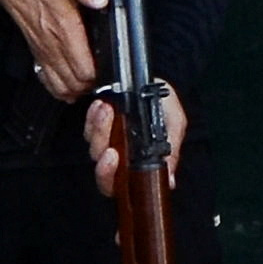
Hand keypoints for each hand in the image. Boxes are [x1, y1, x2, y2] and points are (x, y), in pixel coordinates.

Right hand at [0, 0, 111, 100]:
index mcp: (65, 28)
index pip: (84, 70)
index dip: (101, 74)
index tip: (112, 68)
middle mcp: (53, 45)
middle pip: (75, 84)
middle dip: (92, 85)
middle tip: (106, 75)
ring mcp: (43, 51)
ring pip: (61, 87)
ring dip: (77, 88)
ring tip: (91, 80)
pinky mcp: (37, 52)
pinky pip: (47, 80)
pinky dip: (60, 87)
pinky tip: (70, 81)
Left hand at [86, 83, 187, 198]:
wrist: (150, 79)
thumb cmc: (163, 102)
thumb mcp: (174, 122)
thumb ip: (172, 150)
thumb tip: (171, 180)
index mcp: (138, 164)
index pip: (116, 184)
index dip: (110, 175)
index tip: (113, 156)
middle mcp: (120, 158)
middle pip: (100, 165)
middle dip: (102, 144)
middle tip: (107, 126)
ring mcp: (107, 142)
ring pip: (93, 145)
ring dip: (99, 127)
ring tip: (107, 108)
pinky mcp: (96, 127)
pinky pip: (88, 127)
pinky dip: (92, 116)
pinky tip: (101, 105)